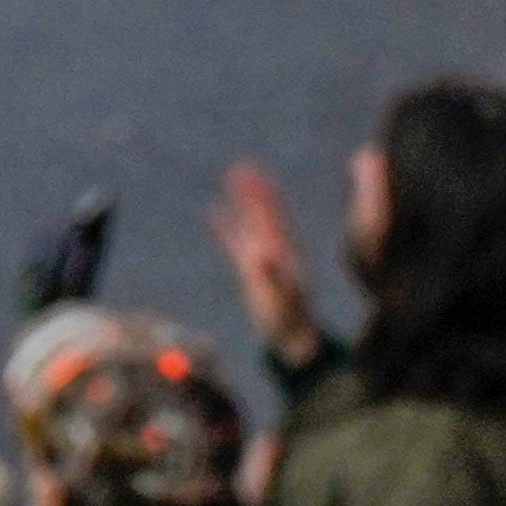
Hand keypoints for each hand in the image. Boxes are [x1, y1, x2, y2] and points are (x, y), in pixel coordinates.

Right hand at [213, 157, 315, 356]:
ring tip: (231, 175)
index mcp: (284, 252)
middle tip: (242, 165)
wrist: (292, 341)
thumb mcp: (280, 298)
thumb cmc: (288, 321)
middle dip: (253, 189)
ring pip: (248, 222)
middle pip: (263, 212)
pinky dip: (225, 225)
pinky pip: (234, 241)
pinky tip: (213, 212)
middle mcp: (274, 250)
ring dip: (240, 201)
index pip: (272, 216)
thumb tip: (262, 253)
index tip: (252, 172)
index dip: (263, 195)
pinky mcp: (250, 272)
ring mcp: (261, 259)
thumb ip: (271, 276)